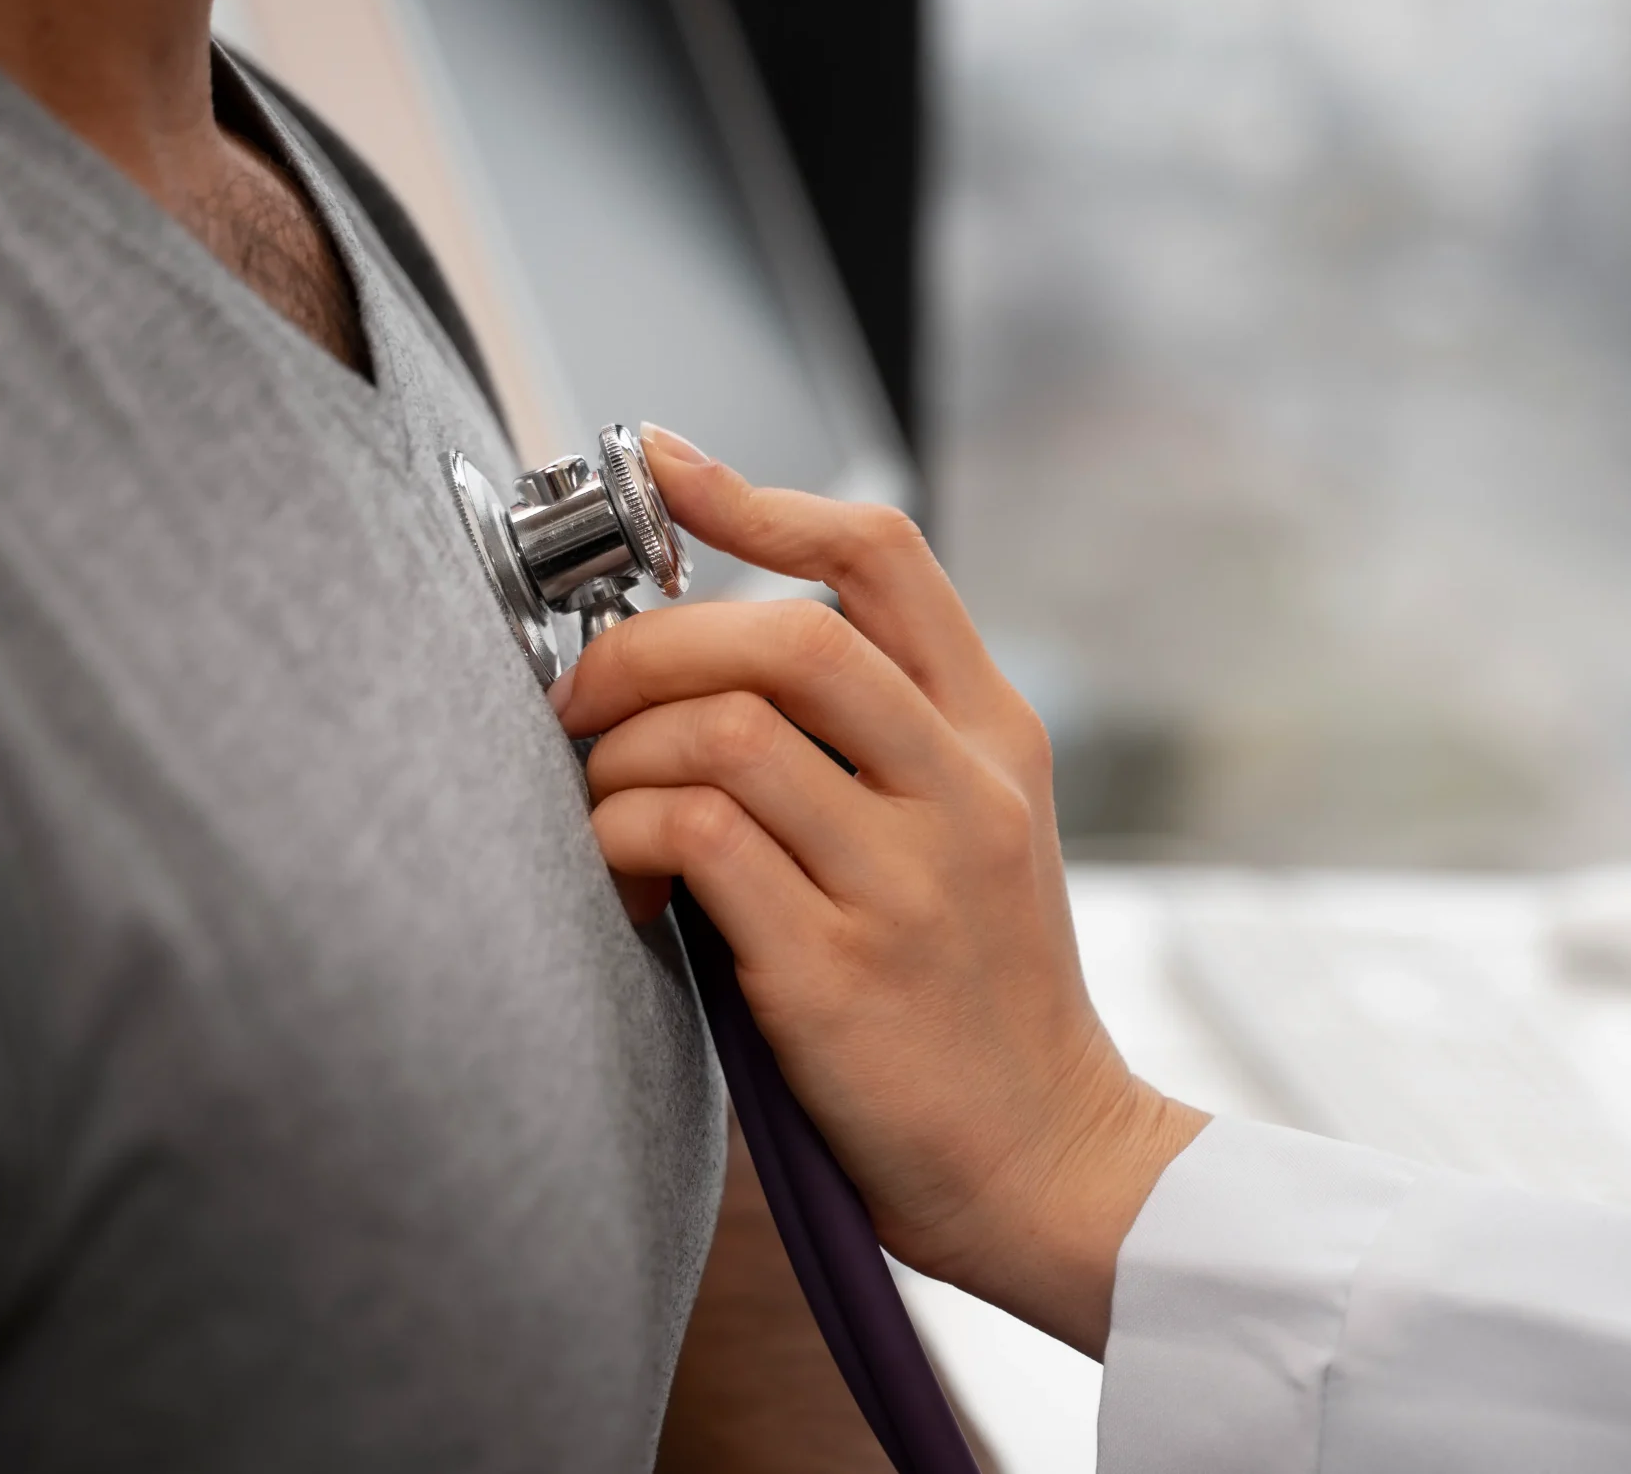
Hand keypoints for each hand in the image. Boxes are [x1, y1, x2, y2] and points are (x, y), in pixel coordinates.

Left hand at [554, 427, 1207, 1356]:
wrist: (1048, 1162)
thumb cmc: (981, 997)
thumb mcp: (980, 834)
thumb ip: (883, 739)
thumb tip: (711, 656)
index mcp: (995, 738)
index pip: (884, 562)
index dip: (758, 499)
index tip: (664, 468)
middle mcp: (962, 792)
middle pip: (785, 633)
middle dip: (646, 643)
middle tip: (582, 695)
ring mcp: (906, 882)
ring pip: (726, 732)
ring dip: (621, 754)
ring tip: (604, 805)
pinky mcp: (838, 973)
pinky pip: (696, 842)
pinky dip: (625, 836)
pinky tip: (625, 876)